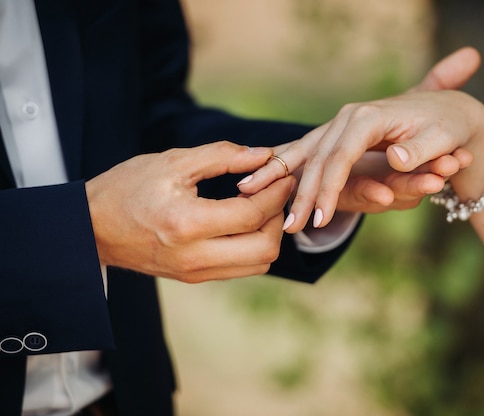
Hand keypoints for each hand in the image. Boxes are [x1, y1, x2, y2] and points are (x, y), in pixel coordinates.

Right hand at [86, 142, 294, 282]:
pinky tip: (246, 223)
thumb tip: (263, 155)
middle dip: (279, 219)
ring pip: (258, 264)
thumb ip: (223, 155)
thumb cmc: (127, 188)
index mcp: (188, 224)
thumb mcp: (172, 162)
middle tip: (276, 194)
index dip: (277, 194)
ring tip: (263, 207)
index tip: (284, 175)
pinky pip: (240, 268)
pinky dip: (253, 247)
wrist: (91, 228)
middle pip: (265, 249)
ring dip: (270, 236)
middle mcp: (195, 256)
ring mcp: (195, 272)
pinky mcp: (194, 277)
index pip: (253, 214)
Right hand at [238, 47, 483, 231]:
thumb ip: (418, 150)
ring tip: (256, 200)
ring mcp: (337, 125)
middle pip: (317, 159)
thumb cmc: (447, 123)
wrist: (446, 107)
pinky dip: (280, 167)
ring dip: (283, 180)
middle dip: (302, 194)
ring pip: (305, 155)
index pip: (340, 157)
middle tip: (291, 227)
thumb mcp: (442, 135)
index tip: (320, 217)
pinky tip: (254, 180)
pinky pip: (302, 153)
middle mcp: (346, 118)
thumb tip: (394, 161)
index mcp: (367, 117)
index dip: (328, 188)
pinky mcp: (333, 135)